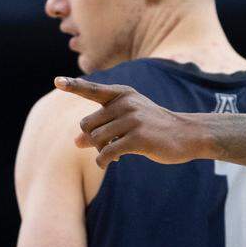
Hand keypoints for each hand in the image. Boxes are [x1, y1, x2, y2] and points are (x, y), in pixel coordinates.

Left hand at [56, 77, 202, 167]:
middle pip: (88, 124)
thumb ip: (103, 126)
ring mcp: (133, 120)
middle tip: (103, 146)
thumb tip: (75, 142)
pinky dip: (103, 161)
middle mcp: (126, 103)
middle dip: (91, 138)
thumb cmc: (156, 127)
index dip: (74, 86)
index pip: (93, 90)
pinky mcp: (138, 138)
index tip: (57, 82)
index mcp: (123, 94)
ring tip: (112, 155)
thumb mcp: (130, 119)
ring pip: (96, 139)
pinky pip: (108, 152)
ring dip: (99, 151)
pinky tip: (109, 164)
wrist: (188, 134)